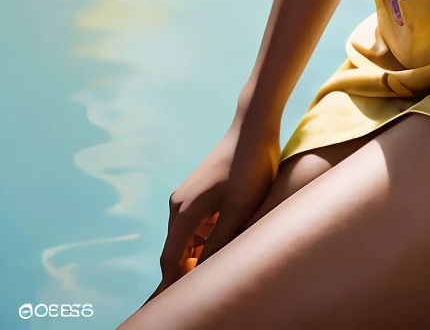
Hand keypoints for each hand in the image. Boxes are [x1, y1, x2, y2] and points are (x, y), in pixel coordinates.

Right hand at [147, 109, 280, 298]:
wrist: (253, 127)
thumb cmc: (250, 166)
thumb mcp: (239, 209)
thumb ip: (219, 242)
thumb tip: (202, 274)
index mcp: (184, 211)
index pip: (170, 260)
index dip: (171, 286)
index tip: (174, 307)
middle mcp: (179, 205)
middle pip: (176, 251)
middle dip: (185, 274)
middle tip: (199, 297)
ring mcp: (188, 196)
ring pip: (188, 239)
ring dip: (199, 255)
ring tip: (217, 272)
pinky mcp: (199, 191)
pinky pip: (197, 225)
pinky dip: (205, 239)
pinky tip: (225, 243)